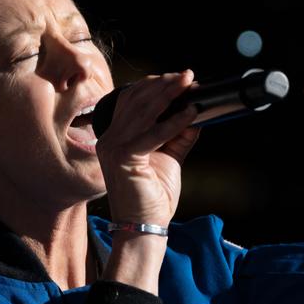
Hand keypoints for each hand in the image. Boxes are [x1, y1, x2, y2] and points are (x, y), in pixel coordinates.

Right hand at [95, 71, 201, 227]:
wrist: (144, 227)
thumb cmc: (153, 196)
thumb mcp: (169, 156)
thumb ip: (177, 133)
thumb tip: (194, 111)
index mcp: (115, 135)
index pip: (132, 99)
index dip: (156, 85)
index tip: (180, 79)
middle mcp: (109, 138)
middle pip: (137, 100)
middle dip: (165, 84)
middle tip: (188, 76)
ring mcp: (112, 147)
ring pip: (143, 111)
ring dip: (169, 95)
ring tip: (189, 86)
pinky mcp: (123, 158)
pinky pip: (152, 134)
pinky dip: (174, 122)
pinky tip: (191, 114)